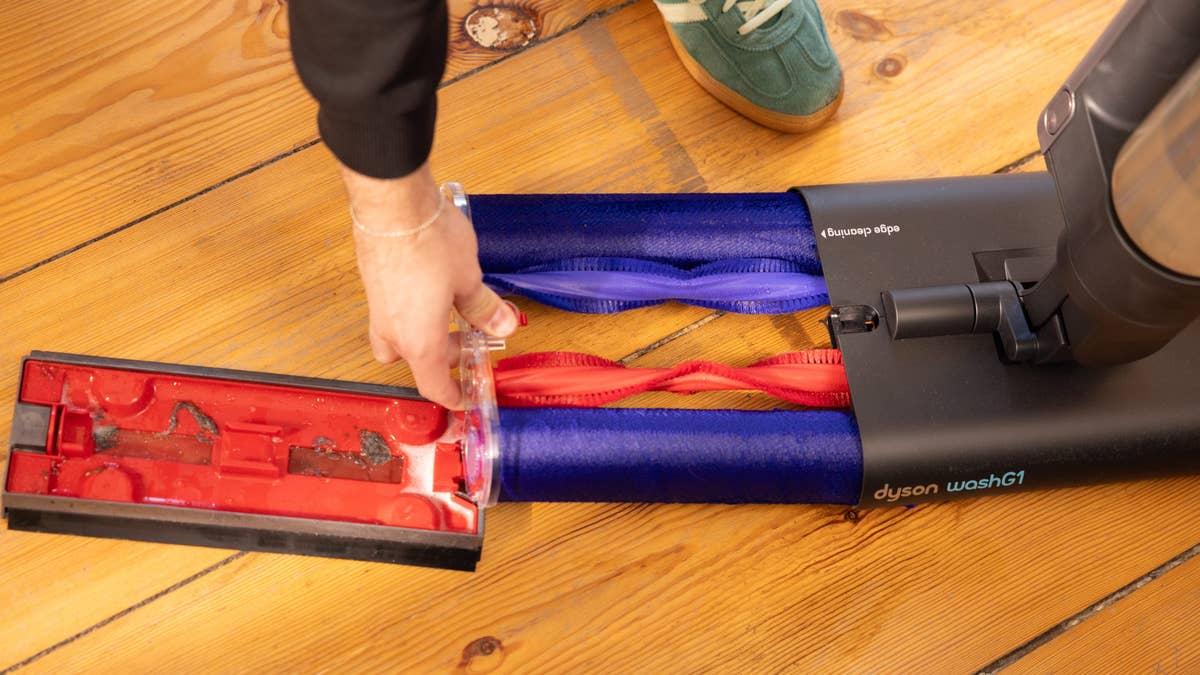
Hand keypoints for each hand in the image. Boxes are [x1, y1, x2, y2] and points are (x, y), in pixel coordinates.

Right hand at [341, 161, 518, 408]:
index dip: (452, 396)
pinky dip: (410, 313)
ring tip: (450, 312)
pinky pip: (390, 313)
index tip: (464, 398)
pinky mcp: (372, 284)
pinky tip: (431, 288)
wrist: (390, 203)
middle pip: (416, 362)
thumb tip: (503, 325)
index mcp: (419, 342)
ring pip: (398, 338)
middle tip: (470, 340)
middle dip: (444, 357)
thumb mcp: (469, 279)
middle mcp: (392, 331)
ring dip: (423, 335)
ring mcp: (377, 308)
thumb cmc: (429, 242)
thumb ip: (485, 308)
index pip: (434, 386)